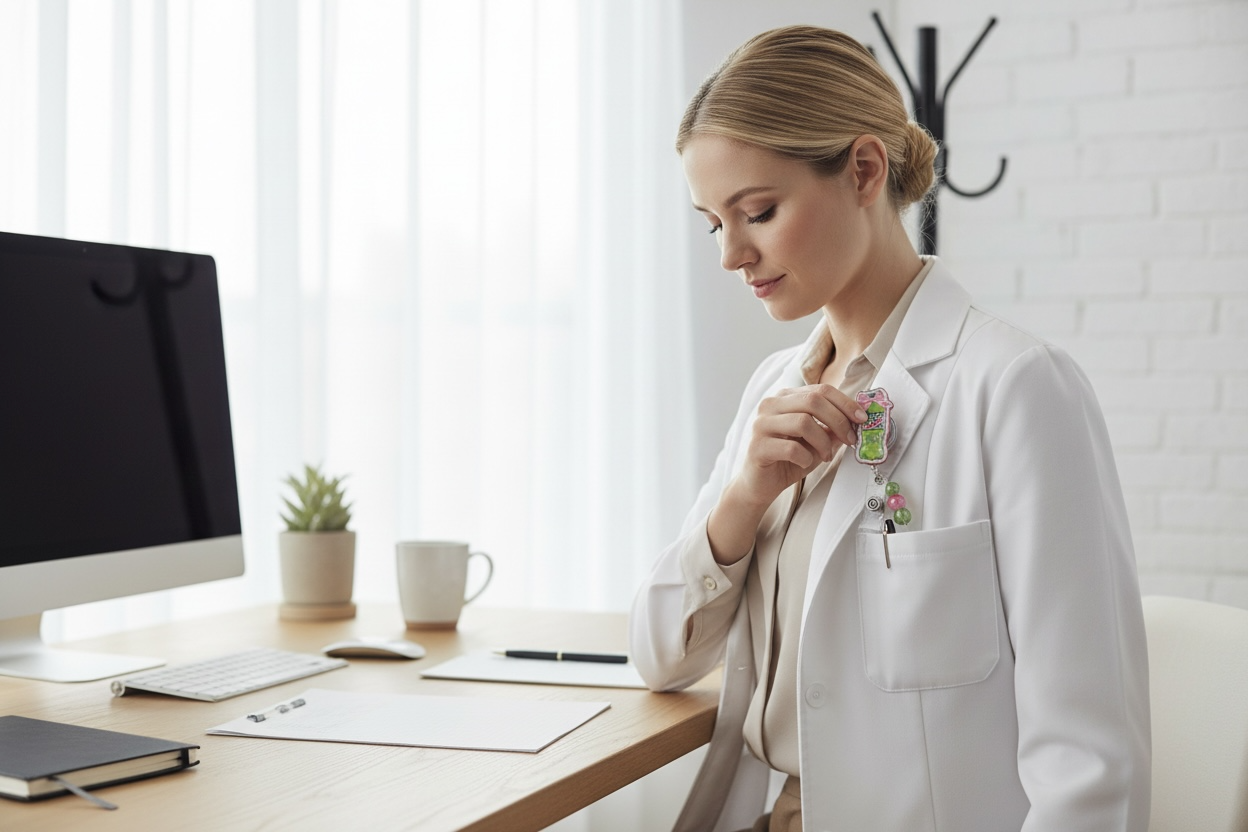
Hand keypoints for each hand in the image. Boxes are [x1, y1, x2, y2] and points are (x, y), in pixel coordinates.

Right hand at [708, 385, 865, 563]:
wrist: (760, 485)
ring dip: (823, 442)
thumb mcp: (816, 441)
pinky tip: (805, 463)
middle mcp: (770, 405)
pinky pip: (791, 448)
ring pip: (803, 422)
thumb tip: (857, 421)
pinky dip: (806, 457)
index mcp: (785, 398)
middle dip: (838, 420)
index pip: (820, 390)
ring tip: (826, 456)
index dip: (845, 403)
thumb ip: (832, 428)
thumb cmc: (788, 460)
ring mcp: (761, 424)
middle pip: (813, 400)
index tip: (862, 419)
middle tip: (849, 440)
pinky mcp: (757, 446)